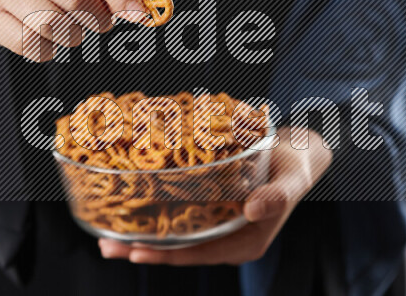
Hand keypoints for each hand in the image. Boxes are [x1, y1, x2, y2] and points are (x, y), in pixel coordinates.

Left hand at [97, 129, 331, 264]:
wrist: (298, 152)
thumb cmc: (297, 164)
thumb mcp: (292, 177)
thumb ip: (276, 195)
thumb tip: (253, 211)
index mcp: (246, 242)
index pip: (199, 254)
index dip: (166, 254)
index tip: (135, 250)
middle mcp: (229, 240)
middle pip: (180, 251)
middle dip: (142, 249)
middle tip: (106, 245)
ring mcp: (219, 227)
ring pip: (176, 237)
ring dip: (142, 236)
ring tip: (106, 234)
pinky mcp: (213, 211)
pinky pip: (180, 220)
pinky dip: (155, 217)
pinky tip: (131, 210)